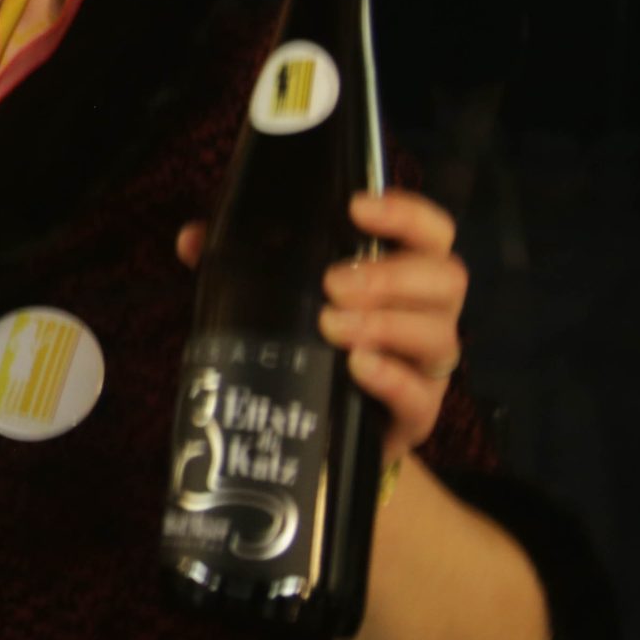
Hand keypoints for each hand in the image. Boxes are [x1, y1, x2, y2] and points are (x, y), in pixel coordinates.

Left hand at [175, 189, 465, 462]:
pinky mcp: (418, 417)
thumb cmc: (310, 347)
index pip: (429, 232)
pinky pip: (421, 396)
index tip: (356, 206)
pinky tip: (356, 367)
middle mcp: (426, 314)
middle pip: (446, 279)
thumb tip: (192, 239)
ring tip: (331, 325)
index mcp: (401, 275)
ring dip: (386, 324)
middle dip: (390, 275)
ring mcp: (427, 368)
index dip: (405, 213)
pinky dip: (391, 377)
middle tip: (333, 283)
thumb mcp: (277, 301)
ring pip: (438, 336)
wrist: (323, 433)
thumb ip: (241, 266)